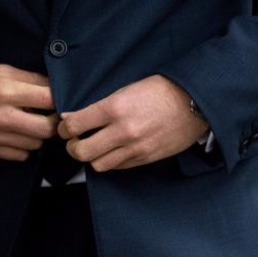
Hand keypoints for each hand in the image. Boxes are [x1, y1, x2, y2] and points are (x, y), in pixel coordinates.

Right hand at [0, 64, 57, 160]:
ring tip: (30, 124)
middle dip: (53, 122)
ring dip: (37, 135)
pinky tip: (17, 135)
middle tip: (49, 116)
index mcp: (6, 90)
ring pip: (35, 144)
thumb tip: (54, 88)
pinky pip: (20, 156)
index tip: (59, 99)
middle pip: (47, 128)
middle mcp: (2, 115)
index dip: (60, 99)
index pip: (49, 99)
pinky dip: (23, 147)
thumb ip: (28, 79)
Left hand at [57, 75, 206, 171]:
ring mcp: (135, 148)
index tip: (64, 126)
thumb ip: (102, 105)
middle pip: (80, 151)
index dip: (63, 127)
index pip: (74, 125)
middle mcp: (122, 131)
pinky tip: (111, 151)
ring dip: (91, 157)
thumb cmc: (160, 89)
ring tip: (92, 147)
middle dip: (72, 146)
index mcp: (114, 108)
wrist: (194, 101)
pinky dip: (110, 161)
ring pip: (97, 164)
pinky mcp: (145, 158)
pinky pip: (118, 167)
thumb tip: (76, 116)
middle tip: (73, 140)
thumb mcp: (126, 89)